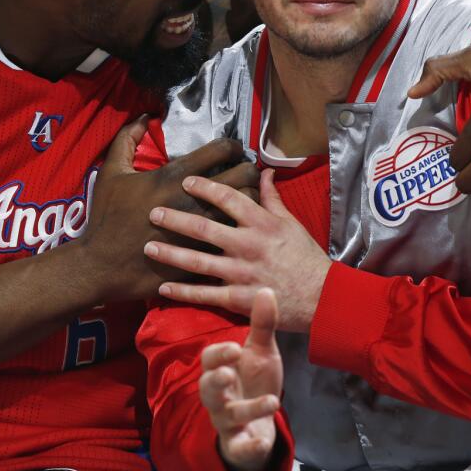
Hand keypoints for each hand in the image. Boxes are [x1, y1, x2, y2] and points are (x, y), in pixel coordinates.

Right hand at [79, 117, 259, 300]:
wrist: (102, 266)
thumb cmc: (105, 217)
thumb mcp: (111, 172)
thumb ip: (127, 139)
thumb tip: (144, 117)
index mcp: (174, 176)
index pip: (222, 149)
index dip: (233, 145)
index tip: (234, 150)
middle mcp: (194, 200)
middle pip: (244, 175)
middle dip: (250, 169)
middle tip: (245, 172)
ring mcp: (202, 230)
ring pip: (248, 207)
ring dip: (252, 198)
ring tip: (247, 197)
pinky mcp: (204, 254)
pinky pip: (237, 235)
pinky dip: (242, 228)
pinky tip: (238, 226)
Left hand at [144, 169, 330, 331]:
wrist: (322, 298)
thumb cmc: (305, 258)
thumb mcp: (292, 222)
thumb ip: (272, 198)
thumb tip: (263, 171)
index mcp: (262, 223)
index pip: (228, 198)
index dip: (204, 187)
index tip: (184, 181)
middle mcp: (248, 245)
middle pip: (204, 228)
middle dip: (175, 219)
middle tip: (152, 212)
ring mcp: (242, 273)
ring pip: (198, 262)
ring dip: (170, 254)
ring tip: (148, 247)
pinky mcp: (239, 299)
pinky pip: (205, 295)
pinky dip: (182, 292)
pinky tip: (162, 288)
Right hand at [202, 288, 283, 470]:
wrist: (261, 421)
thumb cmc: (254, 381)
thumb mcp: (261, 352)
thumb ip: (262, 325)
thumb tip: (265, 289)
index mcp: (221, 369)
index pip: (210, 359)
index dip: (219, 355)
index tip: (235, 348)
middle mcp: (218, 395)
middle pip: (208, 388)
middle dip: (216, 381)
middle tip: (228, 374)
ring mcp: (227, 421)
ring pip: (227, 416)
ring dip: (247, 409)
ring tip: (273, 401)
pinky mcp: (239, 444)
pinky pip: (239, 447)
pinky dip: (250, 446)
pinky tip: (262, 442)